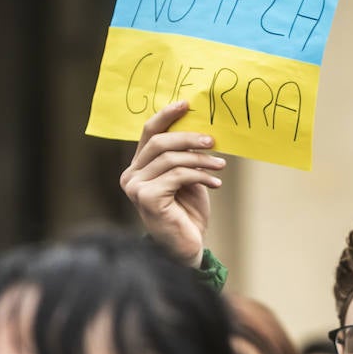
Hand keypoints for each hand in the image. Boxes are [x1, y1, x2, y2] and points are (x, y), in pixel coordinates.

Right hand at [120, 101, 225, 267]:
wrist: (187, 248)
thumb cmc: (188, 214)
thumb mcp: (188, 179)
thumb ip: (185, 157)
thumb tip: (202, 130)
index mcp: (139, 167)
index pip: (148, 133)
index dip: (166, 115)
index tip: (187, 104)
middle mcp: (131, 175)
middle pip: (159, 142)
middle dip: (189, 138)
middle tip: (213, 141)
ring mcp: (136, 188)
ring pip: (170, 159)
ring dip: (200, 160)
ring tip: (221, 166)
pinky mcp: (147, 198)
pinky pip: (177, 176)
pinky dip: (200, 176)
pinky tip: (216, 184)